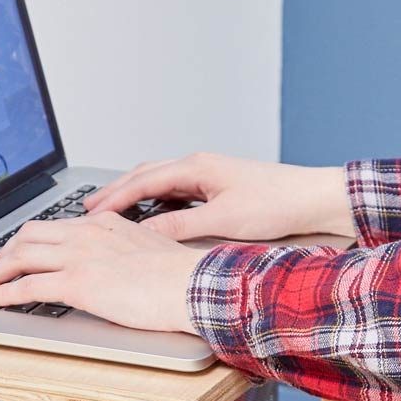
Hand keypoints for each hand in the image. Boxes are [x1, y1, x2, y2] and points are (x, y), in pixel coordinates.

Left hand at [0, 213, 202, 332]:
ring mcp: (80, 257)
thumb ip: (122, 253)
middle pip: (28, 235)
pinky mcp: (79, 283)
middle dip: (3, 253)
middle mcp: (86, 234)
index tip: (16, 253)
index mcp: (104, 224)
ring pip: (21, 257)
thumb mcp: (146, 253)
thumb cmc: (181, 278)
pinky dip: (5, 292)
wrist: (195, 286)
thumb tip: (112, 271)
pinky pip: (29, 286)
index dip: (27, 241)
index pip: (53, 226)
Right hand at [85, 152, 351, 241]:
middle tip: (87, 208)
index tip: (90, 213)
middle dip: (114, 191)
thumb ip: (182, 226)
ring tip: (110, 209)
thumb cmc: (277, 205)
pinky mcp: (218, 185)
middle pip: (144, 175)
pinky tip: (149, 211)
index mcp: (197, 168)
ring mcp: (208, 173)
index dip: (113, 199)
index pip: (142, 181)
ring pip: (158, 180)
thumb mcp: (224, 221)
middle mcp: (199, 165)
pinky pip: (175, 188)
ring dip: (132, 193)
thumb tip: (146, 234)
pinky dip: (154, 198)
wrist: (313, 198)